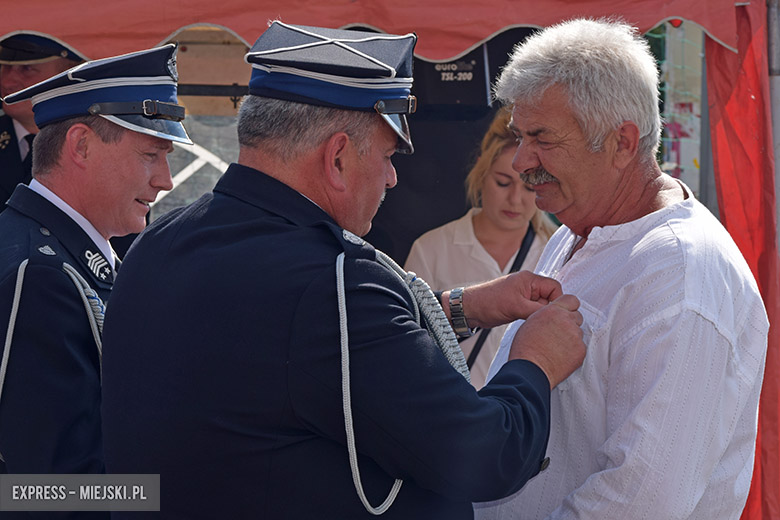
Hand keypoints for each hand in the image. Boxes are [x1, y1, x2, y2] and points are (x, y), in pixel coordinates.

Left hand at [443, 271, 562, 329]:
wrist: (469, 309)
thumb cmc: (487, 302)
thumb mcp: (516, 306)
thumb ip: (538, 310)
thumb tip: (555, 315)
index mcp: (529, 279)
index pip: (555, 288)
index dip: (557, 301)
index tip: (555, 315)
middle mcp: (528, 286)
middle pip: (550, 297)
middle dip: (548, 310)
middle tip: (544, 322)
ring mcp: (523, 296)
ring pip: (542, 306)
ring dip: (540, 316)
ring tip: (533, 323)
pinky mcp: (519, 305)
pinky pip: (533, 312)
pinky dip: (533, 318)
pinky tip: (529, 325)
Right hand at [508, 294, 584, 388]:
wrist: (531, 369)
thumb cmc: (526, 348)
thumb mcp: (531, 322)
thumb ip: (546, 315)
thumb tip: (552, 316)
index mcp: (553, 311)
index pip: (572, 300)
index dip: (569, 307)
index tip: (567, 313)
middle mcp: (566, 320)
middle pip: (577, 316)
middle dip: (570, 324)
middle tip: (559, 334)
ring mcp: (575, 335)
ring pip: (578, 333)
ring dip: (571, 339)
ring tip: (556, 348)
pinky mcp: (581, 350)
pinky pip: (580, 347)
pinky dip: (573, 352)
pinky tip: (560, 356)